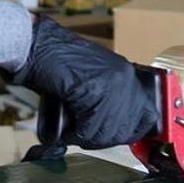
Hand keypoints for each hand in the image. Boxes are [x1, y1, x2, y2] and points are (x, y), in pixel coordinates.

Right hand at [0, 15, 158, 149]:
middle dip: (106, 138)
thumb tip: (112, 127)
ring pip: (108, 131)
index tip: (115, 136)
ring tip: (73, 131)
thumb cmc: (55, 58)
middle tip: (87, 136)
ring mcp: (112, 84)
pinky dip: (75, 134)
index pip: (147, 114)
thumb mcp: (91, 76)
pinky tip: (66, 128)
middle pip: (127, 128)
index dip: (129, 130)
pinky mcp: (94, 91)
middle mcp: (124, 78)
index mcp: (125, 72)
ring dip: (88, 137)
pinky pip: (90, 128)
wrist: (37, 46)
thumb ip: (107, 97)